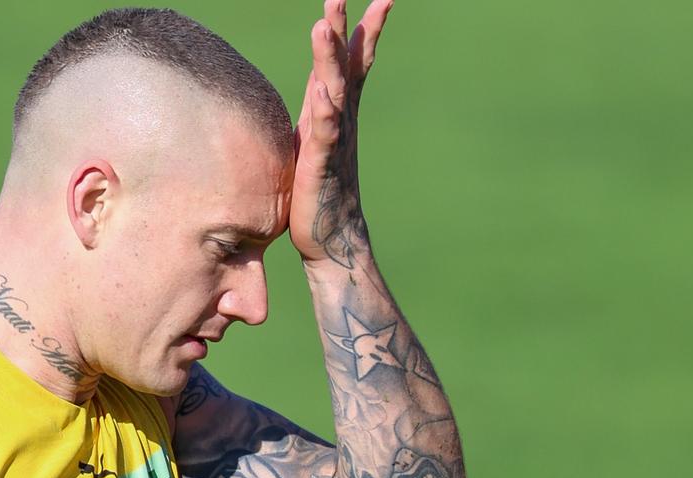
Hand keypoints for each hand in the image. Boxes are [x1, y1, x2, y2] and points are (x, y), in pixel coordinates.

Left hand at [288, 0, 391, 267]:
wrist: (331, 238)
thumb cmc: (319, 192)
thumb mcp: (312, 143)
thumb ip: (316, 117)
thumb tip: (315, 94)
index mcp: (334, 112)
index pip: (350, 63)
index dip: (361, 30)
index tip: (379, 0)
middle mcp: (340, 120)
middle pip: (345, 65)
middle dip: (347, 29)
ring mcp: (334, 140)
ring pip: (333, 90)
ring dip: (328, 58)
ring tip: (322, 26)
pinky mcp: (323, 163)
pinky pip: (325, 132)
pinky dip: (324, 110)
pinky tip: (321, 90)